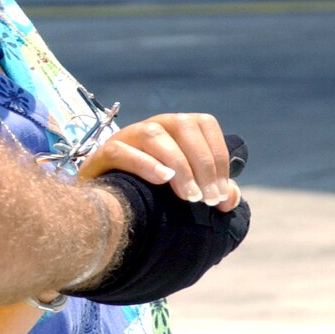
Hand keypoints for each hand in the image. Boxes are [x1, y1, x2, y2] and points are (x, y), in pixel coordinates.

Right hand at [79, 111, 240, 211]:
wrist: (104, 209)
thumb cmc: (150, 196)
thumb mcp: (183, 191)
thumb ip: (209, 190)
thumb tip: (232, 197)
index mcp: (175, 129)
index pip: (204, 124)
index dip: (219, 157)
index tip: (222, 195)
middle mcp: (152, 126)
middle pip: (183, 125)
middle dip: (202, 163)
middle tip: (207, 200)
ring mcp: (125, 138)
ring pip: (153, 134)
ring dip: (178, 165)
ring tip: (189, 196)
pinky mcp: (102, 156)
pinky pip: (121, 151)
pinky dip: (144, 163)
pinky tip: (162, 180)